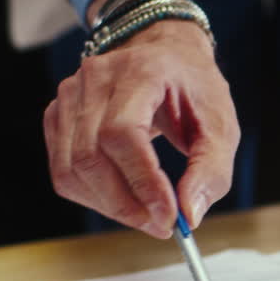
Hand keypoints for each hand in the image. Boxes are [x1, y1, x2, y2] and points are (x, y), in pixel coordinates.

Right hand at [44, 19, 237, 237]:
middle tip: (161, 225)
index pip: (122, 134)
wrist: (167, 55)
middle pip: (90, 157)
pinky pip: (63, 171)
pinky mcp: (58, 115)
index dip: (142, 182)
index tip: (169, 217)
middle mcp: (96, 77)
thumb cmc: (195, 89)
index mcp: (140, 71)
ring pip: (72, 170)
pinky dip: (93, 196)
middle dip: (126, 204)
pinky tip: (123, 196)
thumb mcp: (221, 125)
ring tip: (147, 213)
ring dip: (110, 205)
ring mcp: (70, 95)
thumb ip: (211, 170)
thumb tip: (189, 215)